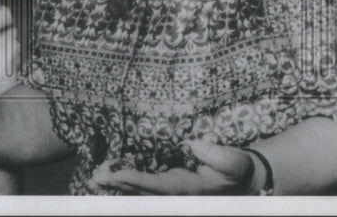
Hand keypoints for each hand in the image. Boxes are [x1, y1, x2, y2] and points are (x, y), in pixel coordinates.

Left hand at [90, 139, 258, 194]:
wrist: (242, 178)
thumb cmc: (236, 169)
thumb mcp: (232, 161)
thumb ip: (216, 154)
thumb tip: (193, 143)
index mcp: (187, 189)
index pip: (158, 187)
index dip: (137, 181)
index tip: (118, 174)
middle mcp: (174, 192)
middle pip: (141, 191)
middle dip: (118, 184)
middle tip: (95, 176)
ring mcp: (169, 188)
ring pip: (138, 189)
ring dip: (116, 183)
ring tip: (95, 176)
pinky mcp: (166, 181)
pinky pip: (141, 182)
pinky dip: (124, 178)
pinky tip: (107, 173)